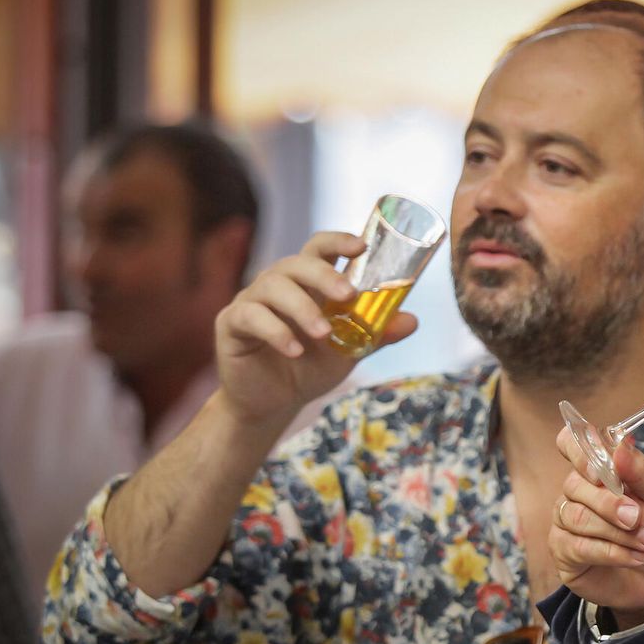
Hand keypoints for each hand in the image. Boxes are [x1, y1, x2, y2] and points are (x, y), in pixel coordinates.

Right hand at [213, 232, 417, 424]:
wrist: (275, 403)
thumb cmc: (310, 368)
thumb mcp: (350, 352)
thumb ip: (377, 334)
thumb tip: (412, 321)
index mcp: (308, 284)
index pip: (319, 248)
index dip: (338, 240)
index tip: (360, 245)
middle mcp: (278, 284)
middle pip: (297, 263)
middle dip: (323, 275)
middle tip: (346, 294)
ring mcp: (252, 301)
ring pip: (272, 286)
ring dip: (302, 308)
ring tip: (323, 335)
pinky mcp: (231, 323)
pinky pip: (251, 316)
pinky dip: (276, 331)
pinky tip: (295, 350)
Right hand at [551, 427, 643, 627]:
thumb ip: (643, 471)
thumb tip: (618, 449)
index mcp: (600, 470)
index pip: (571, 444)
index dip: (579, 451)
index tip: (601, 469)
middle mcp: (577, 494)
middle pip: (574, 485)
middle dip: (610, 504)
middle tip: (638, 518)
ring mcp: (566, 523)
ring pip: (576, 518)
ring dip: (618, 533)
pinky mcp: (565, 554)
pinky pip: (578, 547)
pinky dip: (612, 552)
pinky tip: (636, 557)